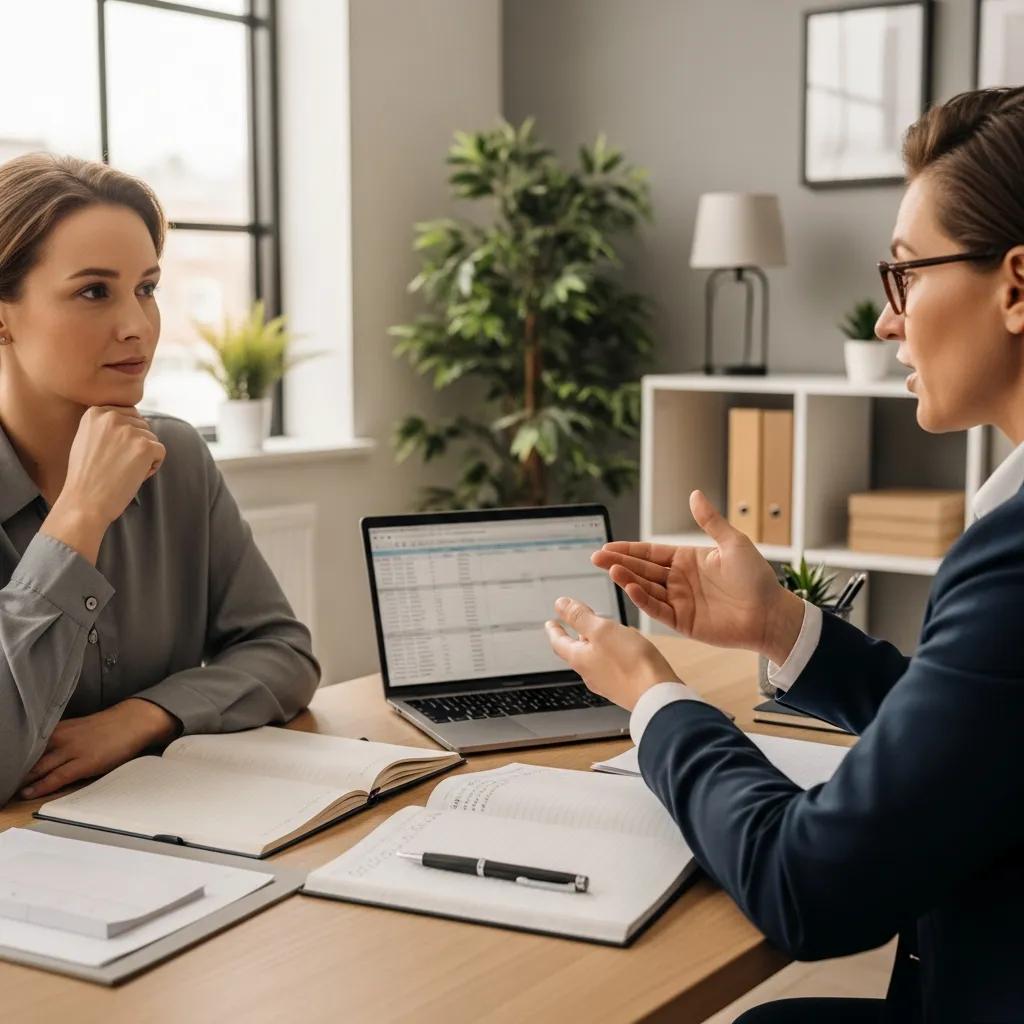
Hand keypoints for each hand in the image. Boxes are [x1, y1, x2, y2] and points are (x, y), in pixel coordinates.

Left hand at [19, 699, 178, 799]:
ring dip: (23, 781)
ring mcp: (72, 751)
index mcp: (59, 729)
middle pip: (30, 757)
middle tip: (3, 780)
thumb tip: (45, 752)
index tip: (4, 764)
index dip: (14, 756)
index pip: (28, 744)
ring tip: (8, 790)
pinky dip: (40, 786)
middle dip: (14, 770)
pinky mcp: (84, 763)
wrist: (133, 721)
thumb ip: (61, 738)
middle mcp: (61, 738)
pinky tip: (28, 794)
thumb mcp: (79, 728)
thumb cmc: (109, 727)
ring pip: (39, 768)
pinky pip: (56, 777)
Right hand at [41, 406, 165, 563]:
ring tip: (122, 471)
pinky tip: (133, 476)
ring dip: (144, 456)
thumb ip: (107, 426)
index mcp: (95, 412)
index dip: (125, 438)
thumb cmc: (86, 477)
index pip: (128, 414)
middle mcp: (111, 417)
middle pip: (142, 425)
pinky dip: (153, 466)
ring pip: (152, 438)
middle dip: (136, 445)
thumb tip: (135, 420)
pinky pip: (161, 451)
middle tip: (116, 464)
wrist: (84, 503)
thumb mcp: (87, 440)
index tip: (109, 454)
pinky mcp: (144, 446)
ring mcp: (129, 431)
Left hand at [544, 596, 679, 710]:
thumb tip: (560, 604)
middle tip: (576, 625)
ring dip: (595, 644)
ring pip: (595, 659)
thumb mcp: (602, 630)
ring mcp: (607, 683)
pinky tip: (624, 651)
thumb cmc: (631, 663)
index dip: (555, 630)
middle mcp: (590, 673)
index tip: (551, 623)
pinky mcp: (624, 687)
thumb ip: (580, 617)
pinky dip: (612, 654)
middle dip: (575, 636)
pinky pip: (612, 667)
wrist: (658, 695)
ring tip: (601, 634)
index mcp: (580, 658)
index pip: (559, 642)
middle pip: (577, 651)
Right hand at [592, 489, 804, 664]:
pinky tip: (631, 588)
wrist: (770, 613)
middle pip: (642, 570)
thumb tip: (695, 494)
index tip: (608, 547)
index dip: (629, 550)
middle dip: (619, 563)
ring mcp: (679, 601)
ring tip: (611, 570)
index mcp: (687, 560)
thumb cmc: (756, 578)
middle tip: (596, 557)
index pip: (651, 553)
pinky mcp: (683, 621)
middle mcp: (679, 580)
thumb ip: (710, 521)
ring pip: (646, 588)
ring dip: (628, 579)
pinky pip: (658, 609)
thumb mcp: (733, 543)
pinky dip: (643, 600)